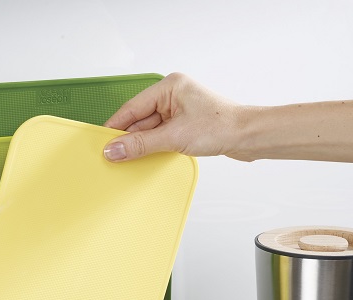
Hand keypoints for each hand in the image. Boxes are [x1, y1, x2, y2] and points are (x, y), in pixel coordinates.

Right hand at [103, 73, 241, 161]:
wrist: (249, 137)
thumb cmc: (221, 126)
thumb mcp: (174, 137)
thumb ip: (141, 145)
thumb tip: (115, 149)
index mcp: (169, 86)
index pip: (132, 107)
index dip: (116, 126)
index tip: (102, 142)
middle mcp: (173, 95)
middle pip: (140, 119)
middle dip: (130, 138)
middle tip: (114, 156)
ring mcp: (180, 110)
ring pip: (150, 129)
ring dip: (144, 145)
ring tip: (132, 160)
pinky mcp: (186, 124)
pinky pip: (162, 135)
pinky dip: (155, 147)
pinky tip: (149, 157)